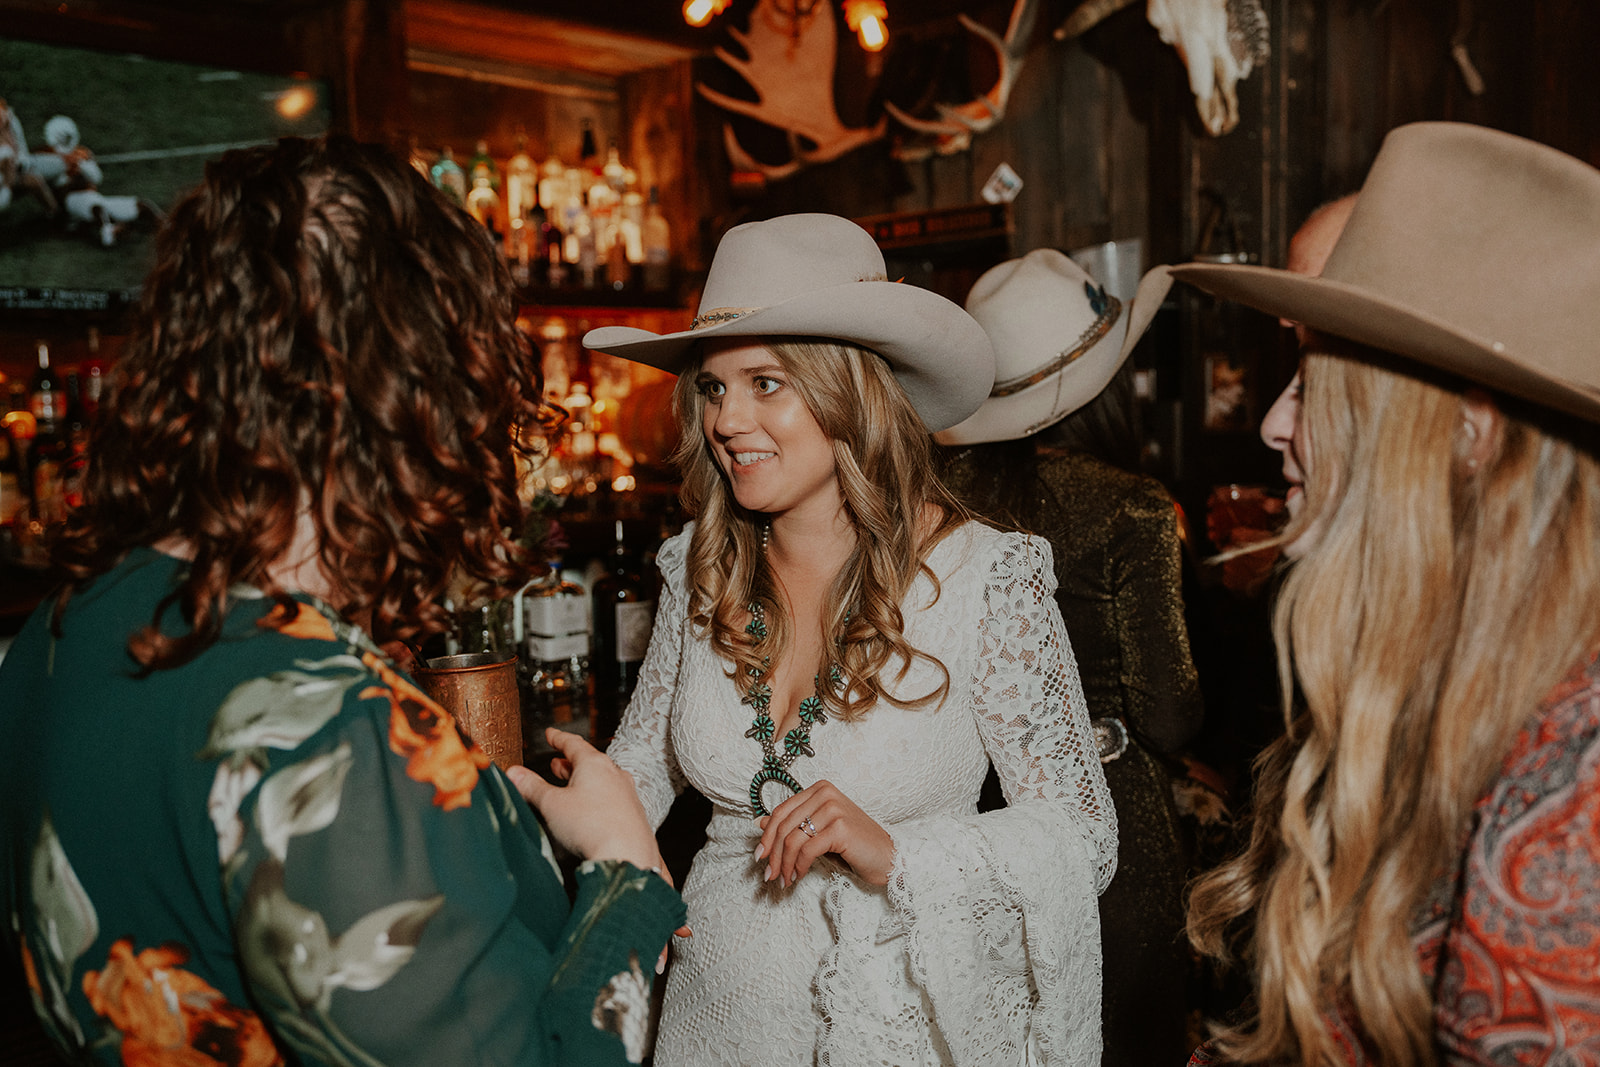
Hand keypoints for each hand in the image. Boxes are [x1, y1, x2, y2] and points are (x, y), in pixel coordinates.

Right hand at [506, 728, 665, 879]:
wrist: (627, 855)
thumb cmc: (591, 826)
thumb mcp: (552, 804)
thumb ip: (532, 787)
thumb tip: (514, 773)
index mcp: (594, 764)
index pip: (573, 743)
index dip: (559, 738)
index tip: (551, 734)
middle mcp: (614, 774)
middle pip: (589, 761)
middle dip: (570, 762)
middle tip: (557, 763)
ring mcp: (626, 793)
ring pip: (602, 780)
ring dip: (584, 780)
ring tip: (571, 785)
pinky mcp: (633, 813)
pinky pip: (612, 798)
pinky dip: (597, 797)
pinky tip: (591, 811)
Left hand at [756, 780, 894, 887]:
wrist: (888, 857)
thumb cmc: (855, 845)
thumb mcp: (819, 831)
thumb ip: (793, 824)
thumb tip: (760, 822)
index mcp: (819, 789)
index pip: (781, 811)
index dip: (767, 836)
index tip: (760, 856)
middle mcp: (826, 793)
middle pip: (784, 825)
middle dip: (773, 854)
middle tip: (769, 875)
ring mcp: (834, 808)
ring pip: (793, 839)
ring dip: (785, 864)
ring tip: (784, 880)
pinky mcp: (840, 827)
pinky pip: (808, 850)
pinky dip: (799, 866)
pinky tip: (799, 876)